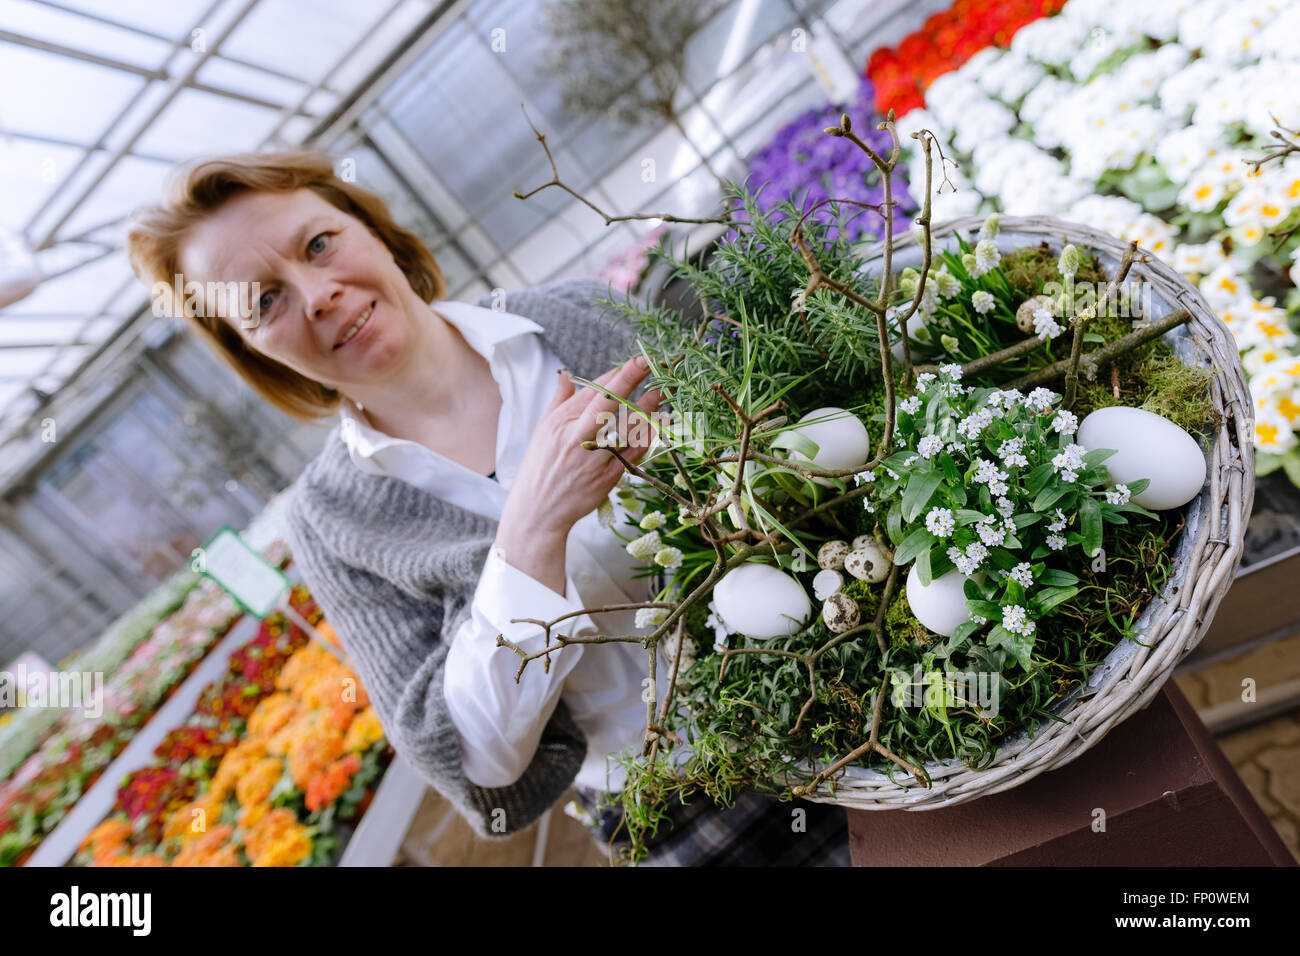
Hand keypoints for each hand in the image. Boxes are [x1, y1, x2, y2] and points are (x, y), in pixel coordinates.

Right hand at [494, 356, 663, 592]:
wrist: (539, 511)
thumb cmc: (540, 466)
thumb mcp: (543, 429)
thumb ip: (559, 400)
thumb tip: (566, 373)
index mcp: (560, 422)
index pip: (591, 390)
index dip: (615, 374)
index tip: (635, 361)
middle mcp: (577, 437)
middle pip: (606, 403)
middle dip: (628, 379)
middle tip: (648, 363)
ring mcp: (594, 458)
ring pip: (625, 428)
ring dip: (647, 408)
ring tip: (663, 392)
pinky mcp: (608, 476)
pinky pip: (633, 452)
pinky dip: (648, 436)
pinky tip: (659, 423)